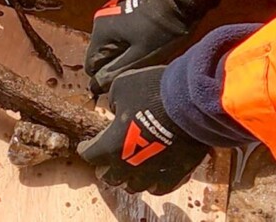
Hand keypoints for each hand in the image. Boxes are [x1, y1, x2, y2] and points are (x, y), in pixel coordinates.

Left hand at [77, 66, 209, 194]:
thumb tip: (116, 109)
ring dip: (128, 178)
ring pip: (134, 186)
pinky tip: (152, 179)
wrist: (190, 102)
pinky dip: (152, 185)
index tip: (85, 145)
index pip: (90, 155)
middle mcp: (129, 165)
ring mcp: (153, 173)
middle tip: (105, 161)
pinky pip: (159, 189)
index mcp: (110, 145)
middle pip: (110, 176)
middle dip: (105, 168)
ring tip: (128, 171)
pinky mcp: (175, 175)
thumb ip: (113, 102)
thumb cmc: (152, 92)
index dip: (86, 149)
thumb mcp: (121, 86)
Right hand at [85, 0, 218, 94]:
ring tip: (146, 49)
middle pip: (102, 51)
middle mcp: (100, 18)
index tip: (124, 78)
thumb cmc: (162, 29)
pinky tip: (147, 36)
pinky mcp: (123, 4)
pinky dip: (129, 37)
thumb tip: (94, 86)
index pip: (91, 64)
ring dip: (124, 49)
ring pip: (112, 40)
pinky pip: (120, 28)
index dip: (105, 76)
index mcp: (101, 31)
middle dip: (117, 61)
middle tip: (139, 63)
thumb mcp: (140, 56)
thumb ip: (115, 72)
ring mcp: (111, 9)